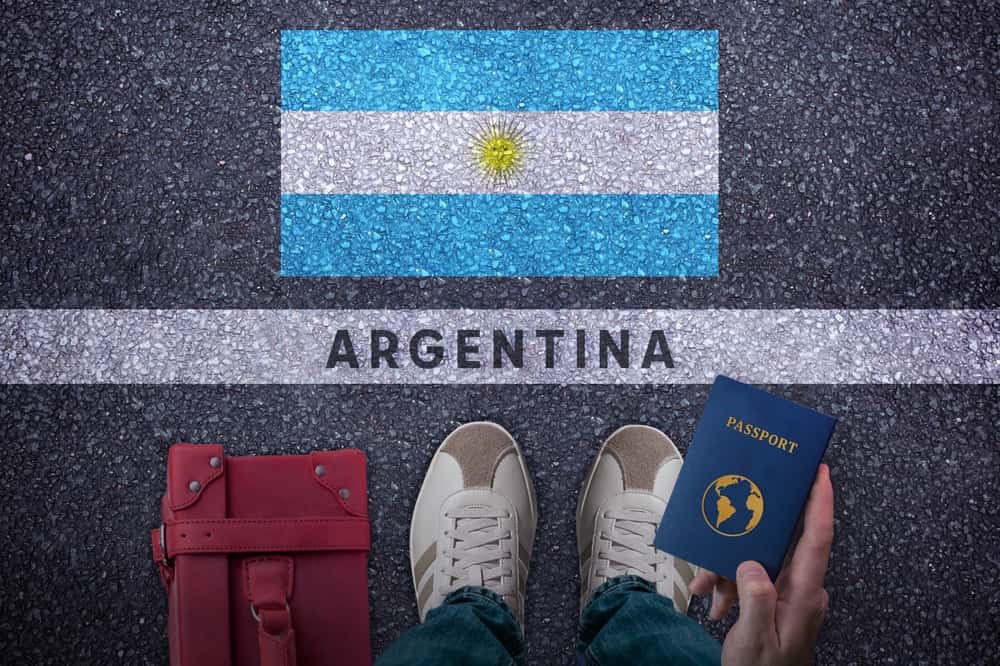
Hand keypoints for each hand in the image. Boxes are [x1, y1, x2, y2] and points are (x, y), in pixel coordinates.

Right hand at [689, 464, 833, 664]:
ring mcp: (791, 594)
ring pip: (759, 561)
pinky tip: (715, 601)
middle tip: (716, 556)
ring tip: (707, 591)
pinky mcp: (777, 600)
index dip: (821, 503)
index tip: (820, 473)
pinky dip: (731, 584)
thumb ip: (756, 599)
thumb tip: (751, 563)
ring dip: (729, 571)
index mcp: (805, 596)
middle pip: (777, 547)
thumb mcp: (756, 639)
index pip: (818, 540)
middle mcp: (803, 590)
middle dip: (743, 544)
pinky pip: (754, 578)